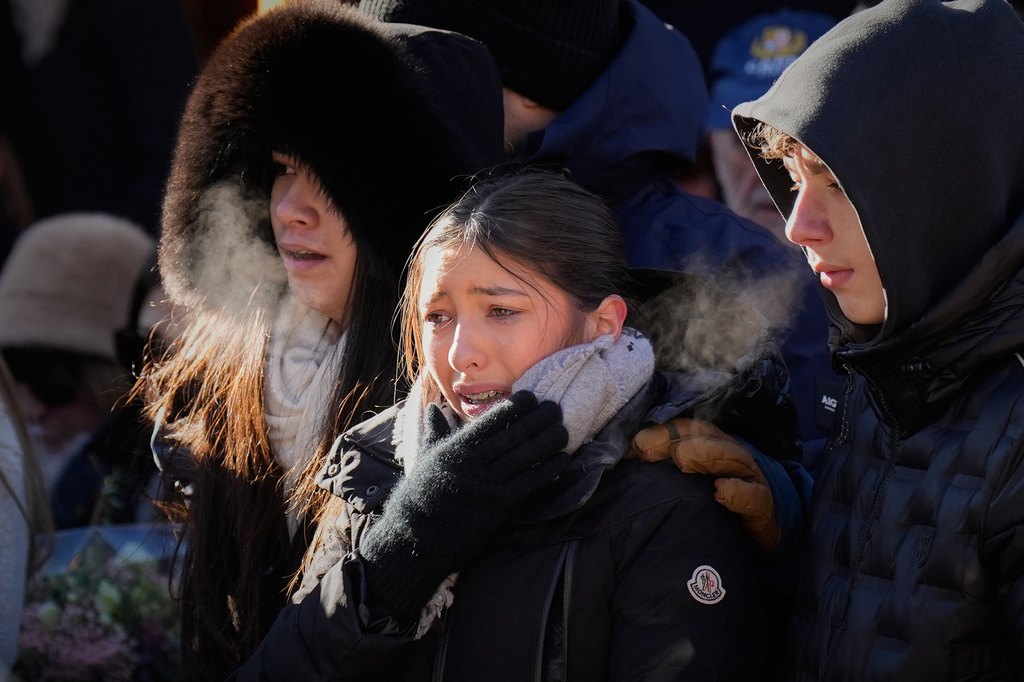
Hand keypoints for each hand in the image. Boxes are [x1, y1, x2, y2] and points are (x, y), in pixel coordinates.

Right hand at [360, 390, 569, 619]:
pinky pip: (528, 483)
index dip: (514, 408)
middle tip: (556, 408)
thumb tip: (434, 405)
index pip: (491, 422)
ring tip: (563, 429)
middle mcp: (473, 463)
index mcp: (456, 449)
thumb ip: (434, 430)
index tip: (531, 397)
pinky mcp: (498, 506)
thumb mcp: (425, 458)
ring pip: (524, 457)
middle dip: (537, 420)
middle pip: (512, 436)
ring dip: (547, 442)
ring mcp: (486, 485)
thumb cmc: (421, 495)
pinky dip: (547, 470)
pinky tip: (562, 460)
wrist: (418, 537)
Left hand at [630, 417, 780, 550]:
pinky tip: (721, 491)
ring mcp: (749, 477)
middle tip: (650, 451)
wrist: (757, 531)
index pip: (686, 428)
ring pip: (731, 456)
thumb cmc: (714, 502)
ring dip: (705, 455)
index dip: (661, 432)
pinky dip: (739, 492)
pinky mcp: (763, 505)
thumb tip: (627, 458)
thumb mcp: (687, 481)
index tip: (636, 445)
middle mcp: (730, 454)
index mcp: (710, 445)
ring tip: (682, 460)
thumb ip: (661, 467)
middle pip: (705, 436)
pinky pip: (754, 495)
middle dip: (675, 438)